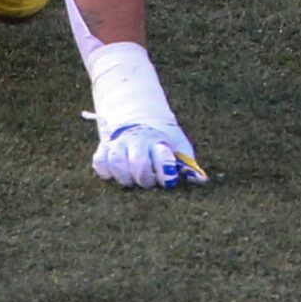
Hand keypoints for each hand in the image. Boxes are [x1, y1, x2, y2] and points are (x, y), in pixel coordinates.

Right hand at [92, 119, 208, 188]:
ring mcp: (119, 144)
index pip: (163, 156)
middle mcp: (137, 140)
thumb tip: (201, 180)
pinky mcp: (103, 149)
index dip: (167, 171)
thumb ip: (188, 164)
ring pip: (118, 164)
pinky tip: (115, 174)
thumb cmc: (163, 141)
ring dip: (126, 178)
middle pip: (139, 163)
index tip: (170, 180)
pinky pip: (99, 163)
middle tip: (149, 182)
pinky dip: (106, 172)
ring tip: (133, 179)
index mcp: (160, 140)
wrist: (140, 119)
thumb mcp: (179, 146)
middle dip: (145, 178)